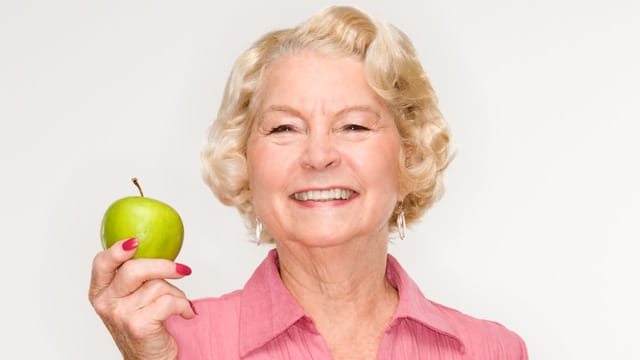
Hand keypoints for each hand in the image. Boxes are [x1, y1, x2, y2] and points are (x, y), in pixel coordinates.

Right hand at [89, 238, 195, 359]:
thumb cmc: (145, 327)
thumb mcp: (131, 300)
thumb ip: (135, 278)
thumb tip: (157, 248)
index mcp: (100, 292)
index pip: (102, 263)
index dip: (117, 250)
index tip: (135, 242)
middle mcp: (106, 303)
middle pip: (133, 270)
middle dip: (163, 266)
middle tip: (182, 270)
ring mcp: (120, 315)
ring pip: (157, 286)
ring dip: (177, 293)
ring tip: (178, 305)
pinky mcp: (138, 325)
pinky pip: (169, 302)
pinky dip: (183, 306)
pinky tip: (185, 314)